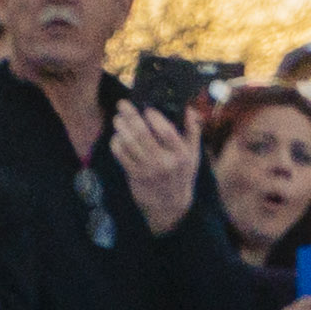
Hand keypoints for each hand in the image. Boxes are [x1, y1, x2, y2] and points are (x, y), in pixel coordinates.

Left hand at [107, 100, 200, 228]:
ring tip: (117, 119)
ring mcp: (147, 169)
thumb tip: (188, 108)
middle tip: (122, 104)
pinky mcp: (134, 176)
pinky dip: (116, 144)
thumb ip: (192, 130)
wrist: (169, 205)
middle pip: (143, 134)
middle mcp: (164, 161)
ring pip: (129, 144)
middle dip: (130, 116)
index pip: (167, 132)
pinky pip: (121, 156)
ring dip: (121, 128)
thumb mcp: (193, 154)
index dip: (155, 118)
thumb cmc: (182, 174)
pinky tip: (117, 137)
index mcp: (180, 154)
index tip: (147, 108)